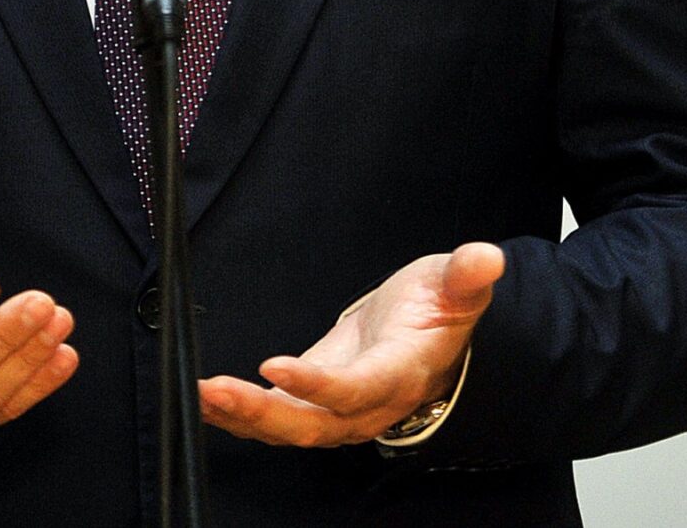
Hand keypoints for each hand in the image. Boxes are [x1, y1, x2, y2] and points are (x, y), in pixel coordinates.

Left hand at [197, 241, 504, 446]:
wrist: (428, 335)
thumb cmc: (439, 308)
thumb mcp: (454, 283)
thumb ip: (465, 275)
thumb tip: (487, 258)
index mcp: (399, 373)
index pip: (355, 389)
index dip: (317, 385)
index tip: (274, 365)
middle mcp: (366, 404)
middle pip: (312, 424)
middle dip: (262, 414)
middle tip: (215, 390)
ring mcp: (337, 410)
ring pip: (288, 428)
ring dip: (242, 416)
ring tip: (200, 393)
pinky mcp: (313, 403)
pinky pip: (274, 418)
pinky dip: (239, 412)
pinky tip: (204, 397)